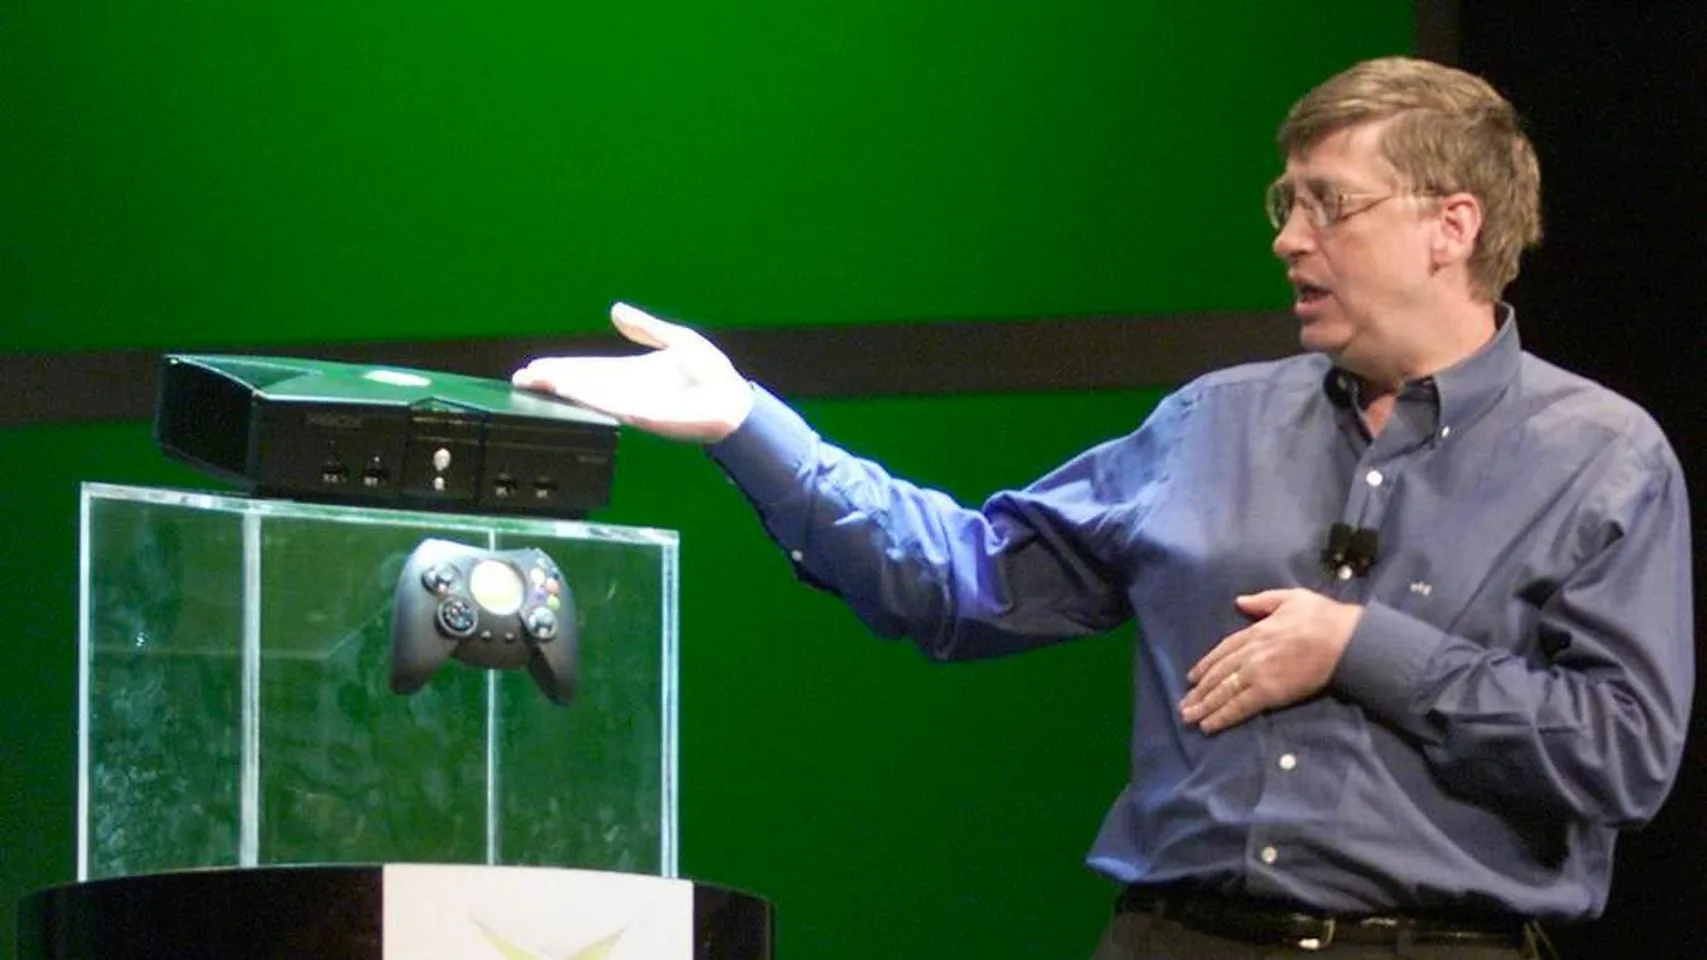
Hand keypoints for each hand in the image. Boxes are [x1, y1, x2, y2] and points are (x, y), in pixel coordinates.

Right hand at [512, 302, 753, 442]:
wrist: (734, 401)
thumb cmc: (713, 375)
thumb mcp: (676, 340)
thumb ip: (646, 327)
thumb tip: (616, 310)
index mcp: (632, 373)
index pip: (589, 370)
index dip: (563, 369)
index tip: (536, 367)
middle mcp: (627, 391)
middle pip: (581, 385)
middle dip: (552, 381)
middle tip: (521, 378)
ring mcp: (634, 405)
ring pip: (589, 397)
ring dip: (563, 390)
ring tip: (536, 383)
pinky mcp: (646, 416)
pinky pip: (612, 407)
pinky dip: (591, 400)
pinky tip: (571, 394)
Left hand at [1179, 589, 1362, 733]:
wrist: (1342, 639)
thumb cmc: (1321, 617)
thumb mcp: (1289, 597)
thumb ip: (1262, 601)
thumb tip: (1239, 601)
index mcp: (1254, 631)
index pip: (1222, 650)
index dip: (1206, 665)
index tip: (1192, 677)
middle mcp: (1250, 654)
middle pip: (1218, 674)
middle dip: (1199, 691)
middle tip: (1183, 705)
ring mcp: (1257, 674)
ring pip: (1223, 692)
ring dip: (1203, 706)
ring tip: (1188, 718)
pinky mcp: (1268, 692)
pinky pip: (1239, 706)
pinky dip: (1222, 717)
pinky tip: (1209, 726)